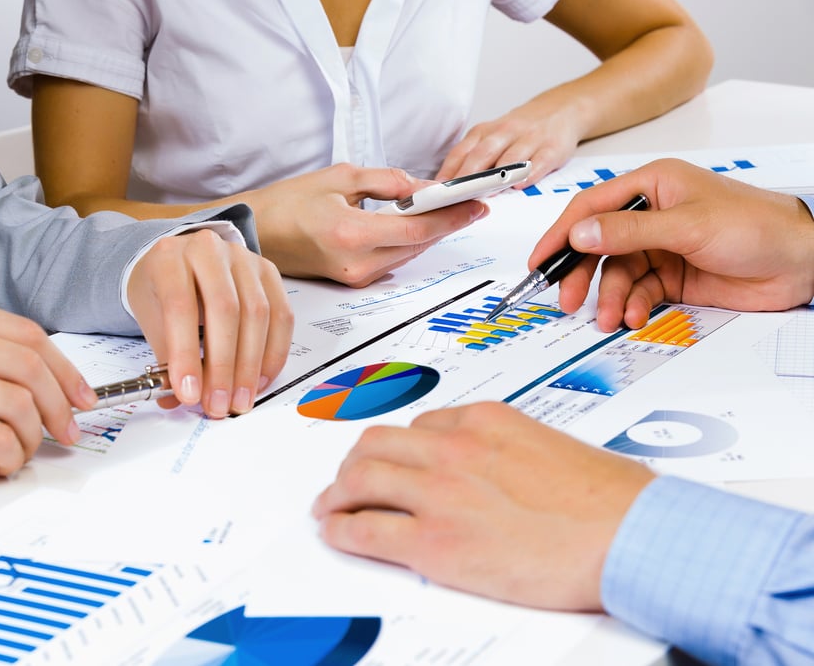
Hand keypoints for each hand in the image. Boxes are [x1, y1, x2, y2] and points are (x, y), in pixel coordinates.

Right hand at [0, 289, 95, 474]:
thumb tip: (34, 375)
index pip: (27, 334)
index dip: (65, 369)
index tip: (81, 395)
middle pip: (31, 366)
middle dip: (61, 404)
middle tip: (68, 429)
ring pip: (19, 402)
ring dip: (35, 435)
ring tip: (24, 450)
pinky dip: (11, 456)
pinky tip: (2, 464)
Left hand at [126, 229, 293, 418]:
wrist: (180, 261)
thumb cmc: (163, 289)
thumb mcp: (151, 318)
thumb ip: (166, 358)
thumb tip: (178, 400)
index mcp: (170, 257)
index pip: (181, 306)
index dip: (186, 354)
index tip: (189, 393)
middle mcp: (209, 250)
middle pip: (225, 309)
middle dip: (224, 366)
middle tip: (219, 404)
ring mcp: (243, 259)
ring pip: (258, 313)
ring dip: (250, 365)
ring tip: (240, 399)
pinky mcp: (268, 272)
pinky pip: (281, 316)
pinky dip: (273, 353)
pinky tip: (259, 379)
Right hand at [241, 164, 487, 286]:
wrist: (254, 231)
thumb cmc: (286, 203)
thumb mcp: (339, 178)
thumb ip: (387, 181)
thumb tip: (423, 187)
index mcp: (352, 233)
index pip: (418, 229)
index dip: (453, 216)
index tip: (476, 203)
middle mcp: (356, 263)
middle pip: (418, 246)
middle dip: (447, 223)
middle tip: (471, 202)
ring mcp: (353, 277)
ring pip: (407, 255)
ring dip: (429, 234)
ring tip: (450, 210)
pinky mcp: (350, 281)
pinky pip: (391, 261)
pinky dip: (407, 243)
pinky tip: (416, 226)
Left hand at [312, 401, 654, 610]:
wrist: (630, 536)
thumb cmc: (611, 500)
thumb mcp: (554, 448)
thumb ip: (512, 451)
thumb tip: (499, 469)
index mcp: (485, 421)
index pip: (421, 424)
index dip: (401, 447)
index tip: (393, 459)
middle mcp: (454, 448)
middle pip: (377, 443)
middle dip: (356, 461)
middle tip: (348, 478)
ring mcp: (440, 492)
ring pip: (361, 478)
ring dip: (338, 492)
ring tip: (330, 505)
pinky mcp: (434, 541)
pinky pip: (366, 529)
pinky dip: (341, 529)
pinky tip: (335, 532)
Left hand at [436, 104, 583, 186]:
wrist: (560, 110)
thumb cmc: (519, 132)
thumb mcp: (491, 138)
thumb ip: (471, 160)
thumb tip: (446, 189)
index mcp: (484, 132)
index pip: (461, 153)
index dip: (448, 173)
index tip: (436, 193)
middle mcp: (504, 132)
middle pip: (481, 155)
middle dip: (467, 177)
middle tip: (455, 198)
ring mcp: (529, 139)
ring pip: (509, 157)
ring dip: (496, 177)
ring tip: (484, 195)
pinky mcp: (552, 147)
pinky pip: (540, 160)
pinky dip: (529, 172)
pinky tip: (520, 184)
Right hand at [531, 159, 813, 331]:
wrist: (802, 261)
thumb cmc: (756, 226)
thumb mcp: (687, 226)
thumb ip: (629, 231)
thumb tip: (580, 234)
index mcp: (651, 186)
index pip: (591, 208)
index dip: (561, 235)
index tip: (540, 261)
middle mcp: (650, 215)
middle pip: (597, 245)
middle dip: (581, 274)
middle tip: (567, 299)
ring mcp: (660, 247)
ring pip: (616, 273)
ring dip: (608, 297)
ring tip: (609, 317)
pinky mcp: (672, 276)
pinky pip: (637, 292)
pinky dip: (631, 306)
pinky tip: (634, 315)